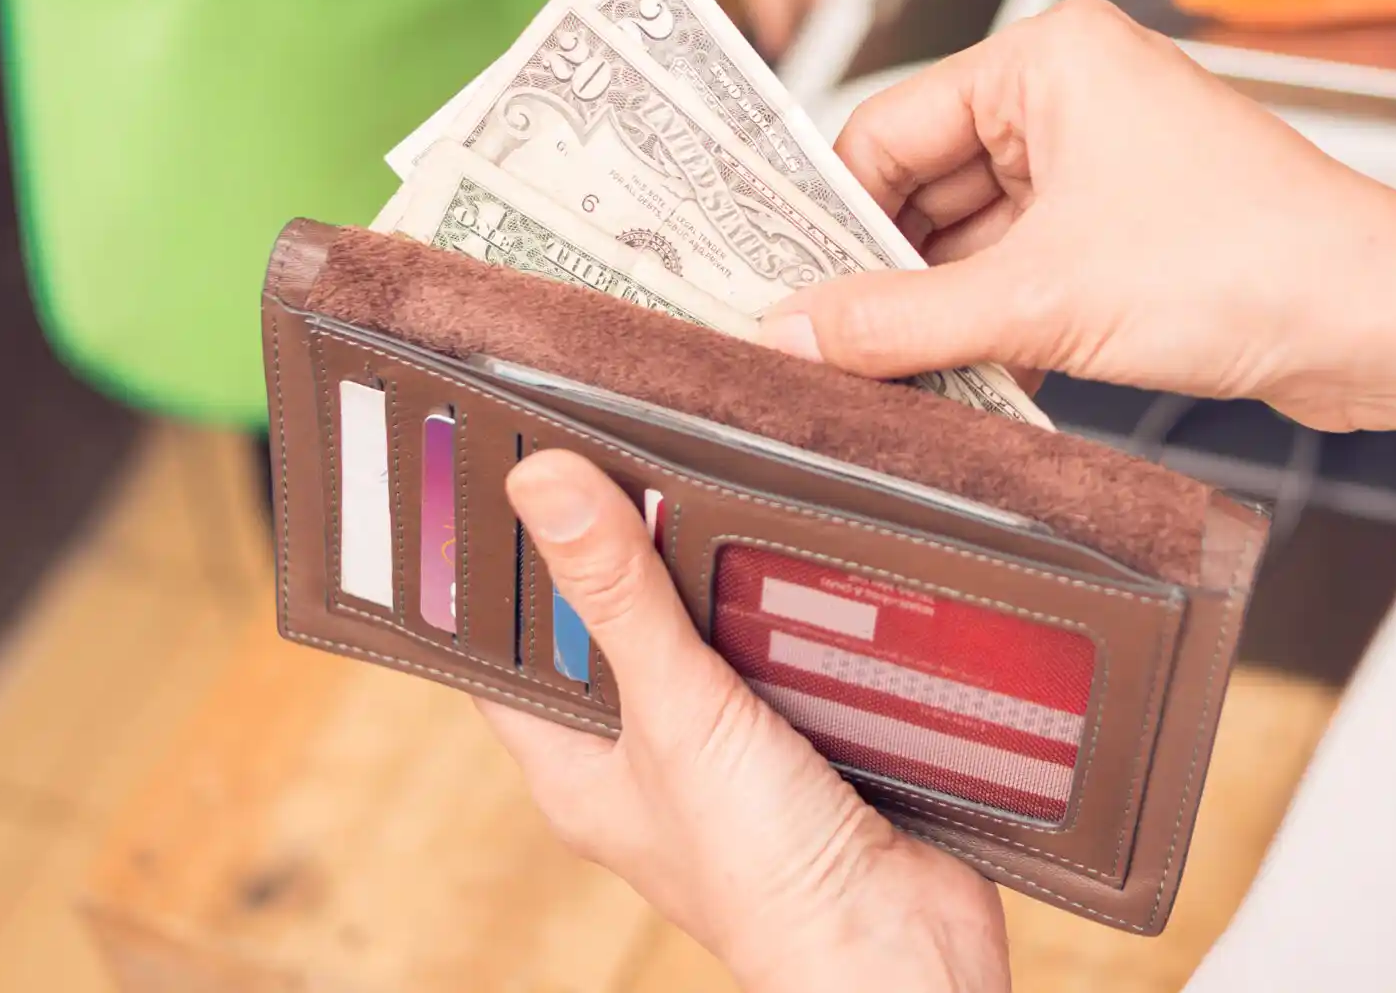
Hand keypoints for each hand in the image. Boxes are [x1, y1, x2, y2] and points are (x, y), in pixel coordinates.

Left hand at [476, 451, 1009, 992]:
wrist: (902, 950)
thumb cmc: (765, 873)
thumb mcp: (677, 713)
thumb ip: (618, 598)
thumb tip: (540, 485)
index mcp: (578, 767)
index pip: (505, 656)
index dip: (493, 576)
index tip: (496, 482)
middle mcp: (643, 760)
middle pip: (610, 630)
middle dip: (621, 552)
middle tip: (621, 453)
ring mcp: (728, 752)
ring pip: (704, 634)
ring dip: (714, 574)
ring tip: (711, 479)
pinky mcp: (808, 742)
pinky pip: (785, 650)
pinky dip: (792, 605)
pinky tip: (799, 549)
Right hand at [758, 0, 1395, 434]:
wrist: (1383, 319)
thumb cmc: (1248, 264)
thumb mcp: (1043, 299)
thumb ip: (900, 320)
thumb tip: (785, 334)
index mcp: (1050, 55)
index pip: (888, 125)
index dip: (825, 214)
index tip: (768, 286)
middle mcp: (1073, 91)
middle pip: (926, 184)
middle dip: (878, 271)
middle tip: (803, 346)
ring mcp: (1105, 163)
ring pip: (975, 237)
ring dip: (933, 309)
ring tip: (868, 378)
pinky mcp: (1132, 230)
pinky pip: (1025, 269)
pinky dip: (991, 324)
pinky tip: (952, 383)